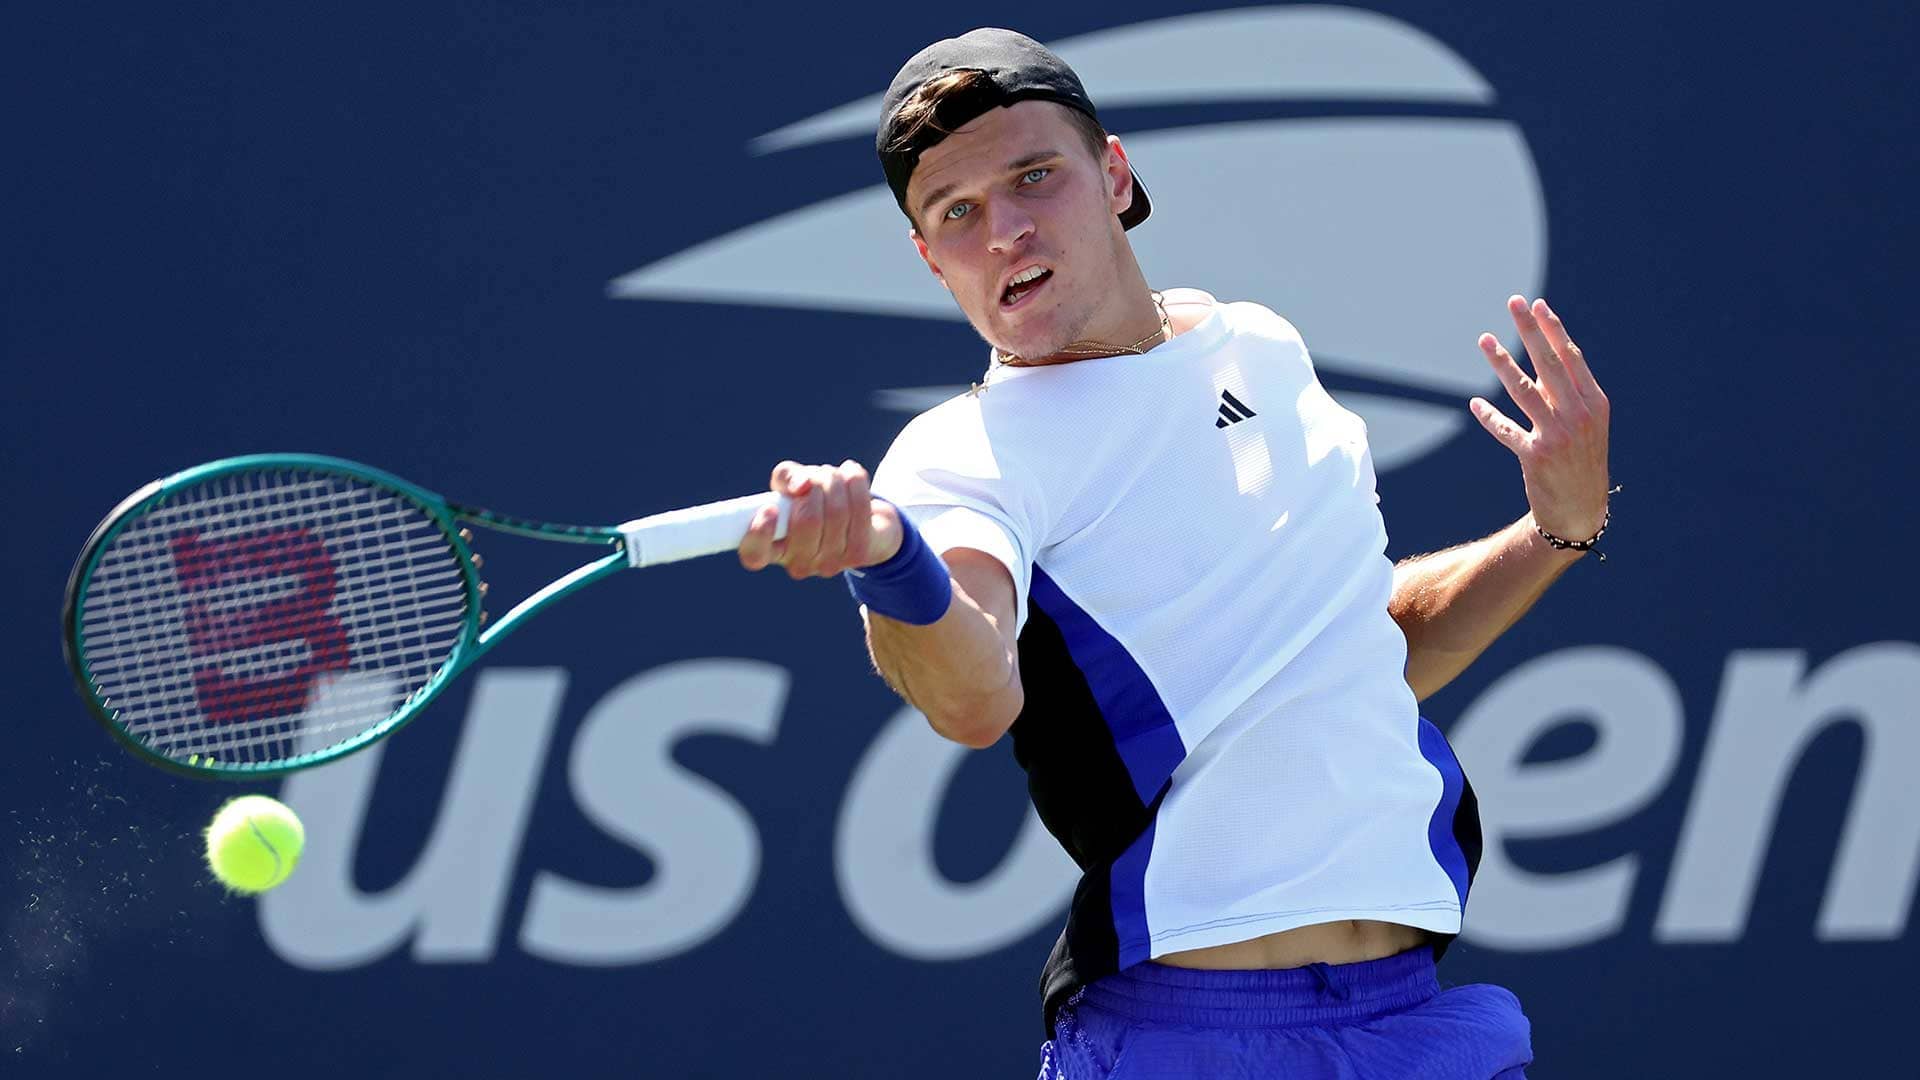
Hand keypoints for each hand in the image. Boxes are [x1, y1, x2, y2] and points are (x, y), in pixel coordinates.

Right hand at [737, 460, 903, 578]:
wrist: (860, 522)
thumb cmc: (812, 502)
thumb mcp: (789, 486)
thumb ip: (786, 477)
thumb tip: (801, 485)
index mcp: (772, 550)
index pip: (754, 555)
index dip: (759, 533)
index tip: (770, 508)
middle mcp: (798, 564)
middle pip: (806, 520)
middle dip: (814, 485)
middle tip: (815, 476)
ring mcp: (829, 564)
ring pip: (836, 511)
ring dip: (834, 480)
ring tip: (832, 475)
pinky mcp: (858, 555)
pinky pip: (859, 508)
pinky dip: (856, 482)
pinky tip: (851, 473)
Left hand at [1469, 296, 1611, 543]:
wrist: (1581, 510)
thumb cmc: (1580, 458)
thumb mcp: (1584, 423)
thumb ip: (1562, 392)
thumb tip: (1539, 357)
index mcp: (1595, 402)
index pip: (1570, 358)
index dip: (1553, 330)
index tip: (1537, 305)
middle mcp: (1579, 415)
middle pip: (1548, 364)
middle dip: (1529, 330)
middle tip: (1513, 303)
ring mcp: (1557, 436)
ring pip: (1523, 391)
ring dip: (1501, 363)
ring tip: (1483, 339)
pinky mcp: (1535, 456)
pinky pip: (1506, 430)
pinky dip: (1490, 417)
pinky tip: (1476, 404)